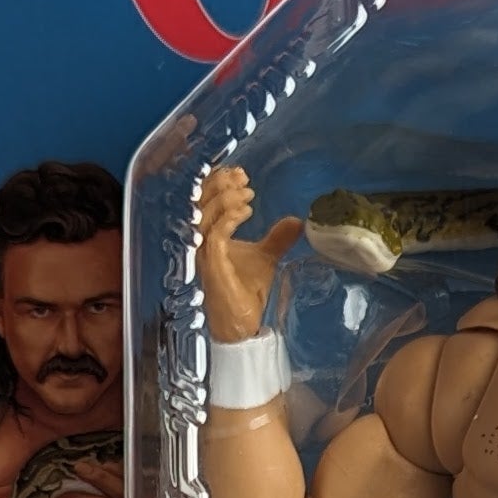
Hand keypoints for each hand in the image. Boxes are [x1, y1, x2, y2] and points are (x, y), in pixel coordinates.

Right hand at [197, 164, 301, 342]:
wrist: (241, 324)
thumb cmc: (244, 292)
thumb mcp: (265, 258)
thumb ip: (277, 238)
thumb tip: (296, 220)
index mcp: (209, 235)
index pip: (206, 200)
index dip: (219, 181)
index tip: (240, 172)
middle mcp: (202, 242)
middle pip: (200, 201)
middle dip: (220, 184)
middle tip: (243, 178)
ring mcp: (204, 253)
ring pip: (204, 214)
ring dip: (227, 198)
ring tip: (248, 194)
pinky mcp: (211, 265)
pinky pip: (215, 234)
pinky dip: (229, 218)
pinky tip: (247, 212)